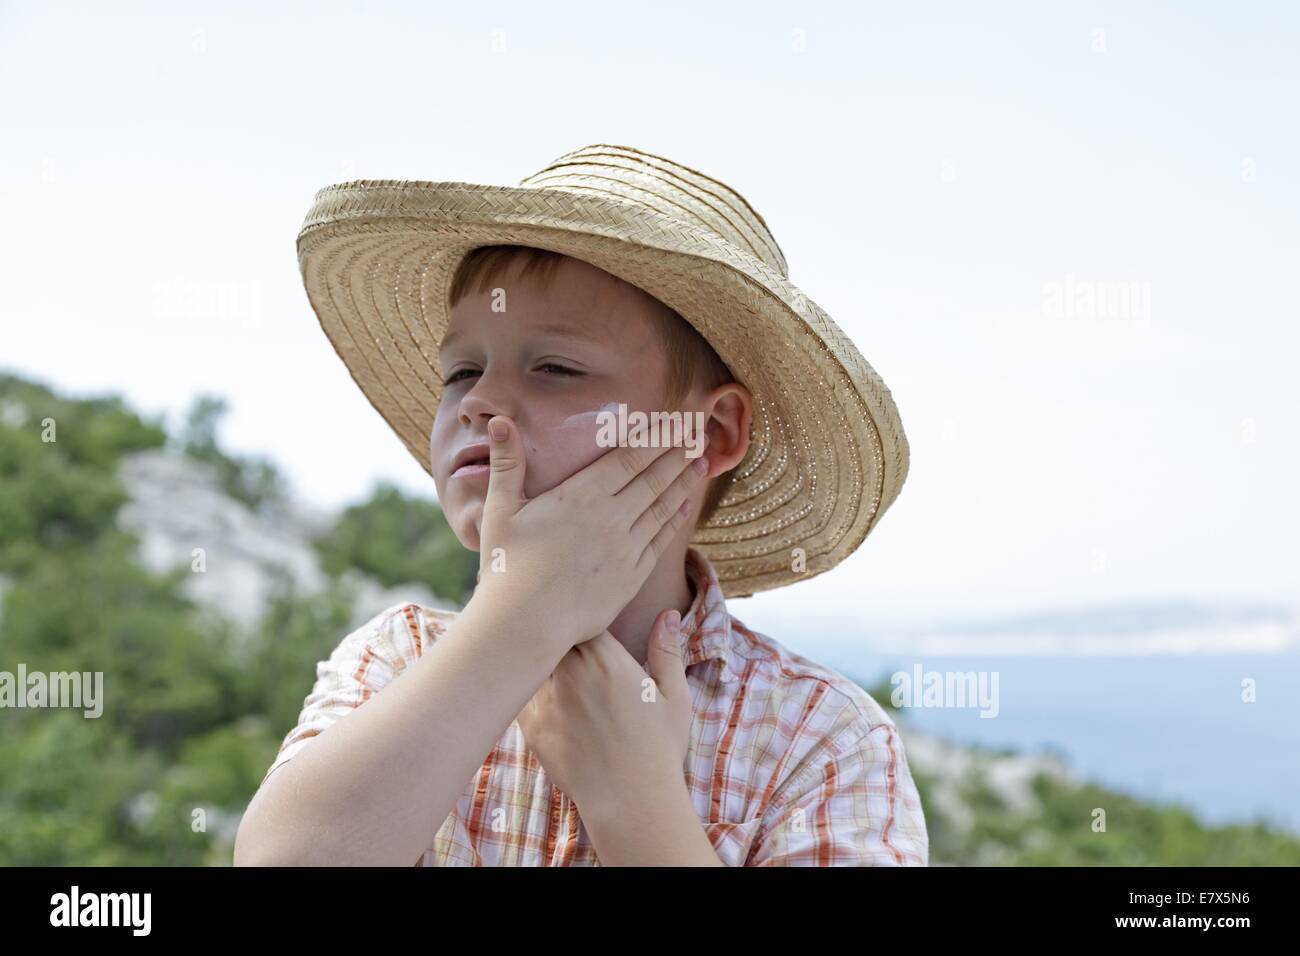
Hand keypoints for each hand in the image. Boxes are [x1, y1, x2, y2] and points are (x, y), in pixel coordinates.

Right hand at [472, 414, 708, 650]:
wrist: (525, 623)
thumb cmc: (506, 566)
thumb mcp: (500, 510)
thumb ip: (507, 464)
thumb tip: (499, 421)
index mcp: (581, 495)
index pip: (629, 457)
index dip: (655, 438)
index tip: (674, 422)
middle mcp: (611, 517)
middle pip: (654, 478)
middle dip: (677, 454)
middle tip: (697, 435)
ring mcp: (625, 548)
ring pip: (662, 507)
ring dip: (684, 483)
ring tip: (700, 464)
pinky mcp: (631, 577)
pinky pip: (660, 542)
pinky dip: (674, 520)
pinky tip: (684, 507)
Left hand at [515, 609, 693, 818]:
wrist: (631, 800)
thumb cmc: (659, 748)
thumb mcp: (674, 696)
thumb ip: (666, 650)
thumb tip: (667, 614)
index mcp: (605, 658)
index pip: (578, 616)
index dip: (578, 613)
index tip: (581, 616)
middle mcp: (570, 673)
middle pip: (548, 633)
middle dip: (552, 630)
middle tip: (555, 630)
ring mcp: (545, 700)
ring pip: (528, 661)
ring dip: (536, 657)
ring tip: (539, 657)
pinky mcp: (530, 727)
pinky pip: (518, 694)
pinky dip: (524, 688)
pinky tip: (533, 691)